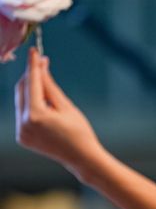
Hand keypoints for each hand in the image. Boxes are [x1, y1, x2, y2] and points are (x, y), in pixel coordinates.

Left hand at [15, 48, 103, 180]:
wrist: (82, 158)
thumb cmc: (80, 132)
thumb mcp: (66, 105)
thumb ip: (50, 85)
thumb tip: (40, 66)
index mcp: (36, 115)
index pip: (32, 82)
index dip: (33, 65)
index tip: (34, 51)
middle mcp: (24, 123)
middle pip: (22, 90)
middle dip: (31, 76)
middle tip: (43, 64)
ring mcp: (21, 131)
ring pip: (21, 101)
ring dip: (31, 90)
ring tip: (48, 88)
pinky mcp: (22, 137)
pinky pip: (23, 113)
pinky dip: (31, 104)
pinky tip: (45, 105)